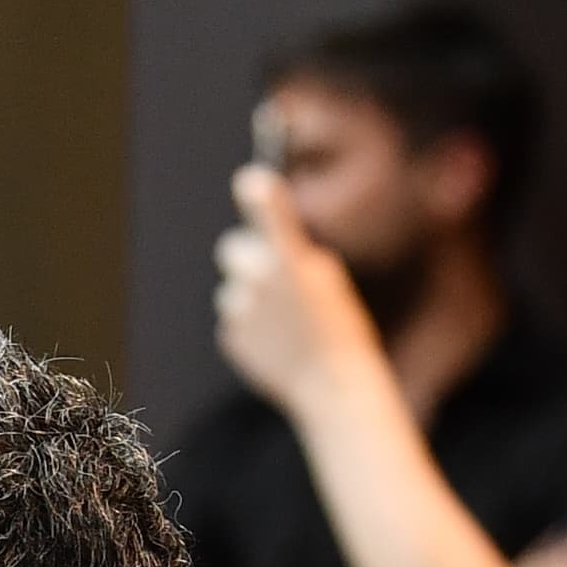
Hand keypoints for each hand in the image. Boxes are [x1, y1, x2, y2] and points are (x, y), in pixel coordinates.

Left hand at [211, 168, 392, 415]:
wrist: (330, 383)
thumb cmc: (337, 327)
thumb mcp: (325, 279)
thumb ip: (291, 255)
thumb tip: (263, 243)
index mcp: (290, 260)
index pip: (267, 211)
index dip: (257, 192)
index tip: (250, 182)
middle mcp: (259, 279)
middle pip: (232, 249)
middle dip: (248, 258)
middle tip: (274, 279)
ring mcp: (239, 309)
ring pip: (232, 288)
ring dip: (250, 296)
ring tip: (283, 322)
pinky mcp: (229, 336)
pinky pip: (233, 318)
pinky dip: (249, 326)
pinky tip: (275, 342)